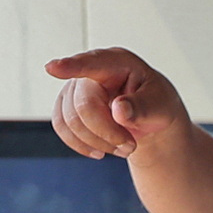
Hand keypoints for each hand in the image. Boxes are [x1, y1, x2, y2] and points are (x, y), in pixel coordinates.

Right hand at [43, 47, 193, 159]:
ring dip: (97, 142)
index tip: (52, 68)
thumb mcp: (160, 106)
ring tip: (122, 147)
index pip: (92, 64)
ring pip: (70, 121)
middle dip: (107, 134)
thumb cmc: (155, 103)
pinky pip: (61, 127)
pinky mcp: (66, 104)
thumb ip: (142, 107)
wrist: (148, 115)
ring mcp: (75, 86)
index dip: (72, 67)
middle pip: (84, 107)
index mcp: (117, 62)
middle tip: (130, 147)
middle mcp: (91, 70)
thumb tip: (119, 110)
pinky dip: (81, 144)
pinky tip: (100, 150)